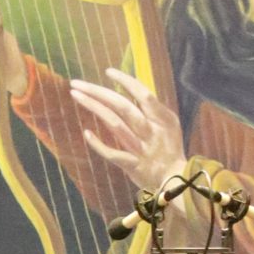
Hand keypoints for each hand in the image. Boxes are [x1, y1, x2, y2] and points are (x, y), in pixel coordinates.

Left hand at [69, 67, 184, 191]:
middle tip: (76, 83)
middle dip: (97, 91)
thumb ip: (152, 108)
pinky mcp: (133, 166)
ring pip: (115, 124)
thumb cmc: (170, 148)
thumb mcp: (169, 124)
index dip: (125, 81)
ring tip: (75, 95)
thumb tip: (130, 89)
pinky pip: (113, 154)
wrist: (177, 180)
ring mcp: (141, 149)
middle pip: (122, 106)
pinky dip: (99, 144)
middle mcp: (151, 131)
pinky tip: (86, 133)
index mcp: (162, 119)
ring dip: (93, 108)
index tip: (108, 72)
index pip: (142, 94)